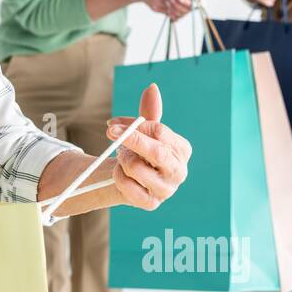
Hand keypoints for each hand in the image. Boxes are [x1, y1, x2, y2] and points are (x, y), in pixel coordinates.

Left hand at [105, 83, 190, 210]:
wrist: (131, 179)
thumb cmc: (141, 152)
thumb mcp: (144, 131)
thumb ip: (148, 111)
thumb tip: (152, 88)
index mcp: (182, 149)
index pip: (160, 131)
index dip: (135, 126)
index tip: (115, 124)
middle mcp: (179, 171)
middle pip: (155, 150)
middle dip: (129, 139)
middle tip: (110, 131)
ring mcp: (167, 190)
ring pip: (137, 168)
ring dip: (122, 159)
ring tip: (123, 159)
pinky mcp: (151, 204)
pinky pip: (128, 187)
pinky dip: (118, 177)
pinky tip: (121, 174)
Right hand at [131, 0, 193, 19]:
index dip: (190, 1)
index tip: (195, 1)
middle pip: (180, 7)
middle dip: (188, 7)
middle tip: (192, 5)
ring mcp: (157, 2)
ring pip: (176, 13)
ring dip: (183, 11)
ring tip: (184, 7)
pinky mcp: (155, 8)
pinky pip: (170, 14)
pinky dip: (176, 13)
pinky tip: (177, 9)